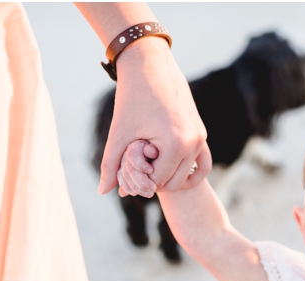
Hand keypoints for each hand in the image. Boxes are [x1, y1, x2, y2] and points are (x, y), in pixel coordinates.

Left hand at [97, 38, 211, 194]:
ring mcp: (201, 137)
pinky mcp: (201, 132)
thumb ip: (110, 165)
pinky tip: (167, 167)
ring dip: (167, 175)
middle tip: (136, 168)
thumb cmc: (132, 97)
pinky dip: (185, 170)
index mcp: (176, 144)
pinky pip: (199, 163)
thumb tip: (103, 192)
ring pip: (186, 175)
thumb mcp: (119, 133)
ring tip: (147, 162)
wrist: (149, 63)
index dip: (139, 180)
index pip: (158, 182)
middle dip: (154, 181)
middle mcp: (194, 142)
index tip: (127, 168)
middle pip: (174, 182)